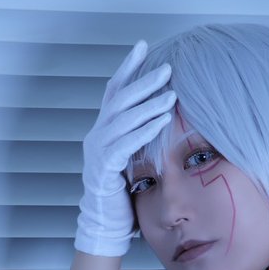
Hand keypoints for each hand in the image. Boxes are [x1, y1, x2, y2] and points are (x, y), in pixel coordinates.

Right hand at [75, 39, 176, 257]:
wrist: (106, 223)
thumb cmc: (123, 192)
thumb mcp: (131, 157)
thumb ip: (137, 136)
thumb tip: (161, 113)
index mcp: (102, 130)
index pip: (114, 91)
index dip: (127, 67)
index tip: (142, 46)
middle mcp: (96, 135)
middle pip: (120, 99)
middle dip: (144, 82)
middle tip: (168, 68)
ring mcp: (97, 151)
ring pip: (124, 119)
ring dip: (149, 105)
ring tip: (172, 94)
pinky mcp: (104, 168)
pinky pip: (125, 144)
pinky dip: (145, 130)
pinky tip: (162, 121)